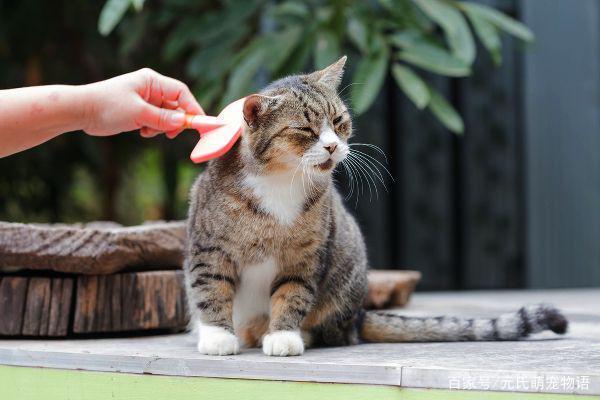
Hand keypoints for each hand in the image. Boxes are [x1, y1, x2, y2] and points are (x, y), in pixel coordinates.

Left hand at [82, 68, 203, 138]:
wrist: (81, 111)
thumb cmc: (107, 105)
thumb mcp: (138, 113)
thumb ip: (163, 118)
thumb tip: (183, 122)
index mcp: (152, 81)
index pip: (181, 92)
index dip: (192, 107)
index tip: (199, 124)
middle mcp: (151, 88)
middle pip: (177, 105)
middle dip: (176, 121)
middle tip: (171, 134)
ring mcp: (146, 100)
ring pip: (168, 116)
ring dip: (162, 127)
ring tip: (148, 131)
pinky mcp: (140, 111)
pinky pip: (157, 121)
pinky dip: (154, 129)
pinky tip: (142, 132)